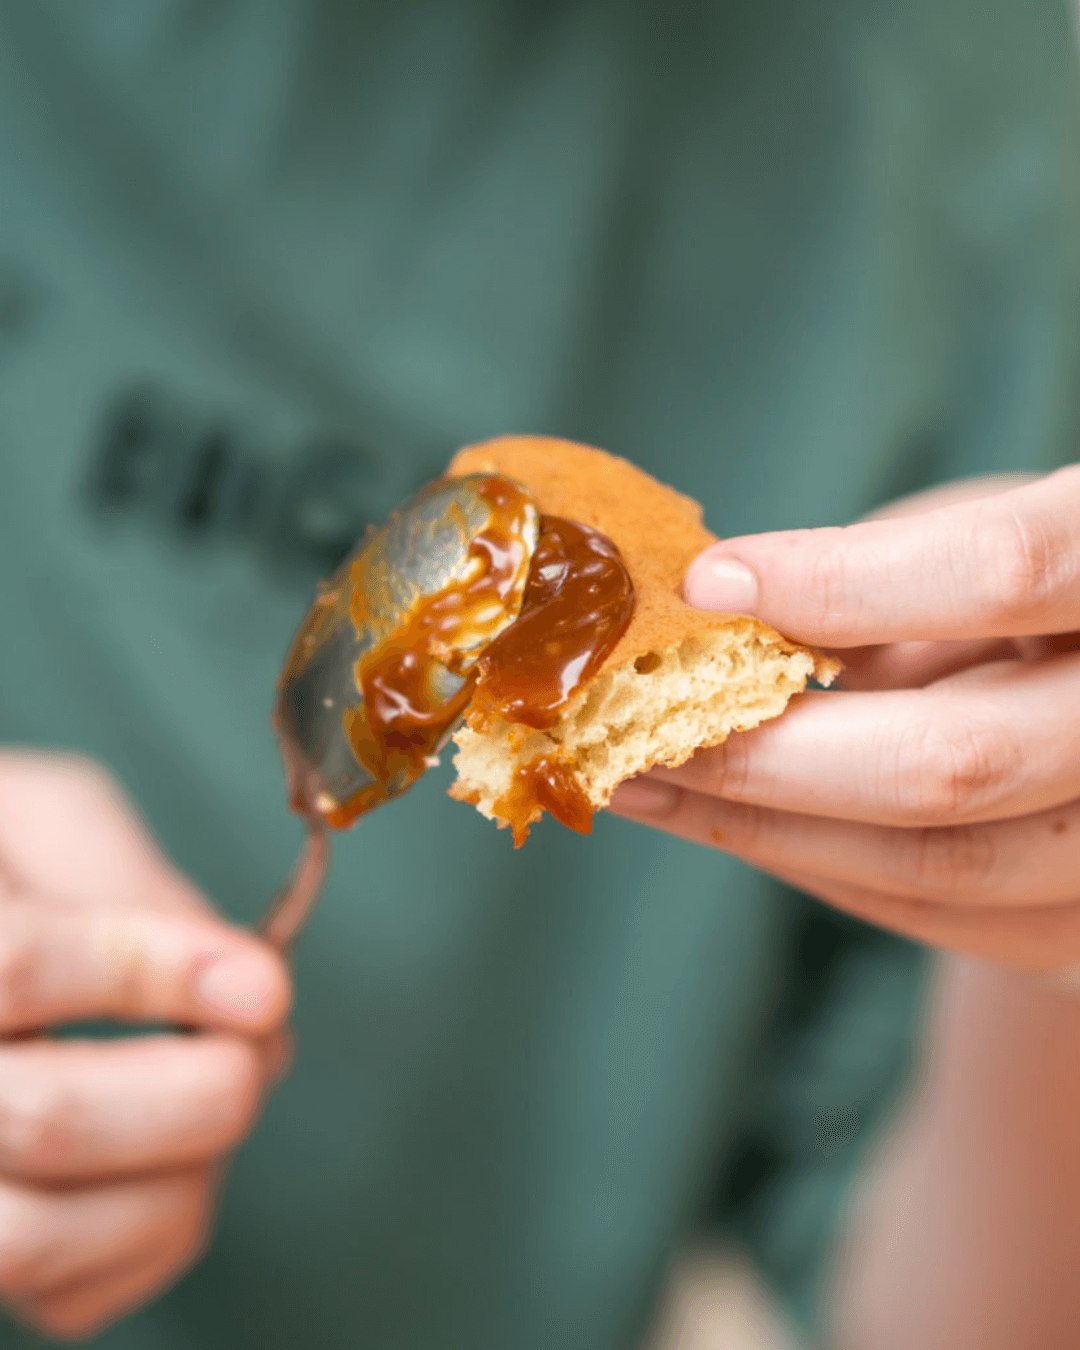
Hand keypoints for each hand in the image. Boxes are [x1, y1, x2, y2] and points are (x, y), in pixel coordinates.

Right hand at [0, 751, 291, 1340]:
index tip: (261, 980)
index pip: (14, 971)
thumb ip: (115, 868)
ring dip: (181, 1174)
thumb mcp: (34, 817)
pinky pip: (67, 1295)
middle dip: (198, 1089)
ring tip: (217, 1098)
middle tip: (258, 1043)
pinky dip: (156, 1234)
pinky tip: (169, 1160)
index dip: (152, 974)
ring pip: (38, 1237)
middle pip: (46, 1122)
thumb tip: (226, 966)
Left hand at [610, 465, 1079, 974]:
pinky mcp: (1075, 934)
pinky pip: (928, 913)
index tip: (705, 585)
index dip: (848, 582)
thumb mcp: (985, 538)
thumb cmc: (1037, 594)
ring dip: (762, 826)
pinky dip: (810, 862)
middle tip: (634, 724)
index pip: (1010, 570)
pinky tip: (723, 820)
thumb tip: (721, 613)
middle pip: (956, 761)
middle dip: (766, 750)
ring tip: (642, 779)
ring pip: (935, 864)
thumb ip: (889, 572)